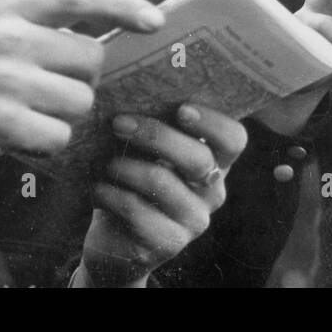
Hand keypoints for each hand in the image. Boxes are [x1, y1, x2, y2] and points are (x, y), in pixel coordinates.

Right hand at [0, 0, 162, 171]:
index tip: (158, 20)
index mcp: (8, 11)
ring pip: (80, 101)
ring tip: (21, 118)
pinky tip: (14, 140)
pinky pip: (58, 136)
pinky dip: (45, 147)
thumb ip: (38, 31)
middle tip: (44, 96)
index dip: (125, 5)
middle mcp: (9, 37)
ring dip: (61, 119)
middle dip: (80, 84)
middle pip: (92, 61)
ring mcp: (3, 77)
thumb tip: (105, 41)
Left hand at [78, 102, 246, 286]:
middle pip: (198, 158)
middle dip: (156, 135)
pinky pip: (138, 212)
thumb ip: (157, 126)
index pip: (234, 139)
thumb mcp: (149, 153)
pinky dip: (111, 194)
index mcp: (216, 161)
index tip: (181, 108)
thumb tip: (138, 88)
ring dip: (126, 166)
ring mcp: (194, 220)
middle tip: (118, 122)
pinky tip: (97, 188)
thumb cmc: (133, 180)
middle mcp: (213, 190)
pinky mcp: (168, 243)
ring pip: (163, 183)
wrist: (116, 240)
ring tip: (104, 161)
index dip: (213, 122)